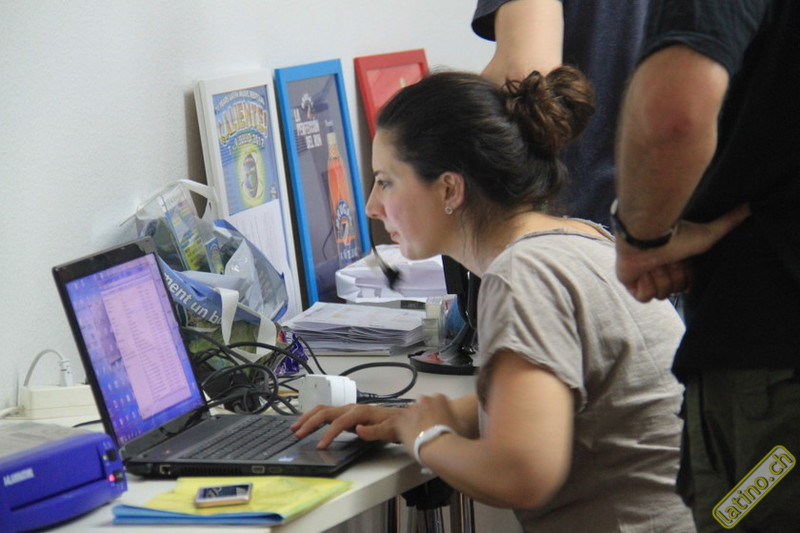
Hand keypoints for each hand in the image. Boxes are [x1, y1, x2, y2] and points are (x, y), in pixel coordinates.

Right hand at [290, 403, 399, 448]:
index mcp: (360, 412)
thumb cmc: (394, 425)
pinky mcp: (344, 414)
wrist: (398, 418)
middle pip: (325, 412)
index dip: (329, 434)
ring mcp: (346, 410)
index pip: (339, 422)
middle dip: (310, 422)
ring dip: (307, 418)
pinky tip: (306, 425)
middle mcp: (350, 408)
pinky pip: (325, 413)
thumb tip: (358, 430)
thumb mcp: (388, 430)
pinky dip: (313, 418)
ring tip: (295, 428)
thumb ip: (373, 432)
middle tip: (297, 434)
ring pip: (322, 410)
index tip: (320, 446)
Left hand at [393, 394, 460, 451]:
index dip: (439, 413)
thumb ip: (456, 418)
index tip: (440, 422)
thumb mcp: (462, 425)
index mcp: (440, 398)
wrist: (437, 447)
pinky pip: (400, 422)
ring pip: (411, 413)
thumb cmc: (452, 436)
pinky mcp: (400, 420)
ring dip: (414, 420)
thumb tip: (455, 421)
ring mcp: (411, 409)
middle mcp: (424, 399)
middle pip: (423, 405)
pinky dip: (403, 427)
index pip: (438, 402)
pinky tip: (409, 436)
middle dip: (425, 414)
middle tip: (429, 428)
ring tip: (419, 434)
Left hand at [615, 204, 749, 301]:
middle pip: (674, 292)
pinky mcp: (629, 283)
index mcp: (675, 262)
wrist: (646, 235)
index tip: (683, 262)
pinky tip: (643, 272)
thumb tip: (750, 206)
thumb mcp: (708, 234)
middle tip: (667, 260)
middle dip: (673, 276)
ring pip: (660, 295)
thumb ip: (729, 223)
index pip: (687, 285)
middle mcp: (660, 269)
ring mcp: (643, 277)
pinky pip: (643, 298)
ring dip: (660, 278)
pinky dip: (645, 287)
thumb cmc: (676, 235)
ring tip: (654, 263)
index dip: (687, 277)